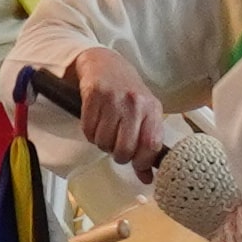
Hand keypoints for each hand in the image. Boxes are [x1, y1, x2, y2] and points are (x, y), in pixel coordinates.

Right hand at [62, 53, 170, 170]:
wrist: (105, 63)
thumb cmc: (126, 92)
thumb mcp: (144, 114)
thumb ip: (147, 144)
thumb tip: (146, 178)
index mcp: (152, 109)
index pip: (151, 145)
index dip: (143, 162)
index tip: (137, 166)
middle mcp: (135, 103)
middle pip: (125, 149)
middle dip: (119, 155)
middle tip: (116, 147)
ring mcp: (114, 99)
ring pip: (104, 142)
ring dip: (102, 143)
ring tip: (106, 130)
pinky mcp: (93, 95)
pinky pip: (88, 130)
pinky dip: (89, 133)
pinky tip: (95, 122)